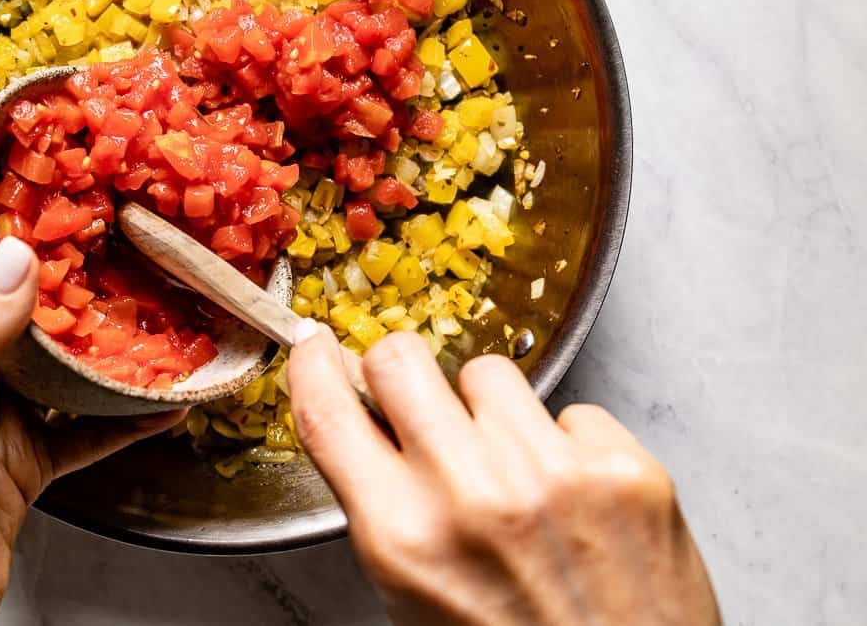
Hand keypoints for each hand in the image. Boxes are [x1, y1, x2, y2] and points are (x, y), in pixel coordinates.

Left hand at [0, 174, 183, 625]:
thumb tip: (14, 253)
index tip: (2, 153)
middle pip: (4, 286)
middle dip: (49, 244)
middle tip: (105, 215)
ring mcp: (0, 414)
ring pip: (57, 351)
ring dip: (102, 325)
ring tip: (154, 296)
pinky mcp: (28, 461)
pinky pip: (89, 423)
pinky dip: (128, 408)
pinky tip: (169, 398)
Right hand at [287, 323, 719, 625]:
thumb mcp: (411, 593)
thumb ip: (382, 503)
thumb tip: (365, 417)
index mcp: (403, 537)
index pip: (328, 411)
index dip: (314, 366)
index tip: (319, 348)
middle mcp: (472, 495)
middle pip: (400, 359)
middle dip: (400, 373)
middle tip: (418, 401)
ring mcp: (554, 474)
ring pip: (488, 371)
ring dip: (489, 410)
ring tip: (512, 468)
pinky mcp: (626, 470)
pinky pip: (573, 411)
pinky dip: (568, 445)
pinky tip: (575, 497)